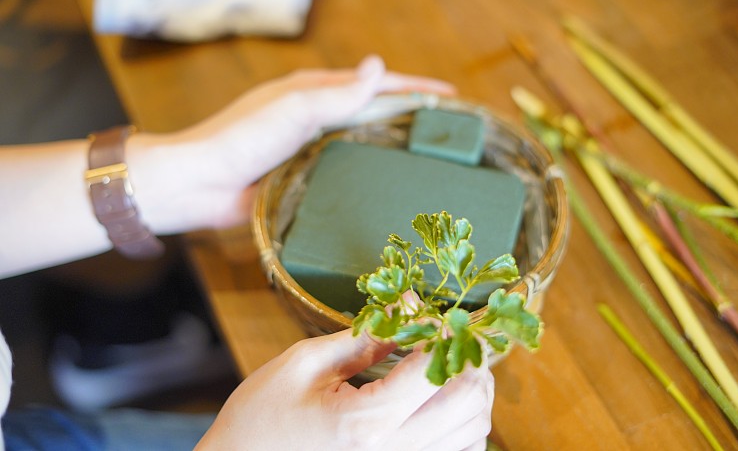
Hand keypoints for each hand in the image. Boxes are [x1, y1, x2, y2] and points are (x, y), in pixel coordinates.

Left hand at [127, 55, 453, 233]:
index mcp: (313, 91)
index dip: (415, 88)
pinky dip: (372, 171)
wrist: (199, 183)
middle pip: (374, 109)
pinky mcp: (305, 176)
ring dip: (395, 142)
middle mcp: (315, 116)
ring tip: (430, 157)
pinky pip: (347, 170)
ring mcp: (311, 147)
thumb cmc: (242, 138)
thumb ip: (338, 93)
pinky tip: (389, 186)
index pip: (375, 84)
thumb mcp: (294, 109)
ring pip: (364, 140)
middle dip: (412, 113)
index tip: (451, 96)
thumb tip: (378, 66)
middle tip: (449, 128)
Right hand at [195, 330, 493, 450]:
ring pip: (474, 433)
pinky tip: (441, 404)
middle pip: (468, 404)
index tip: (437, 314)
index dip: (444, 332)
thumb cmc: (259, 419)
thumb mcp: (303, 364)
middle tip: (451, 336)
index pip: (432, 369)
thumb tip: (407, 308)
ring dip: (474, 393)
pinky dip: (465, 426)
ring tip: (450, 365)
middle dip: (470, 360)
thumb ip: (362, 337)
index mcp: (364, 422)